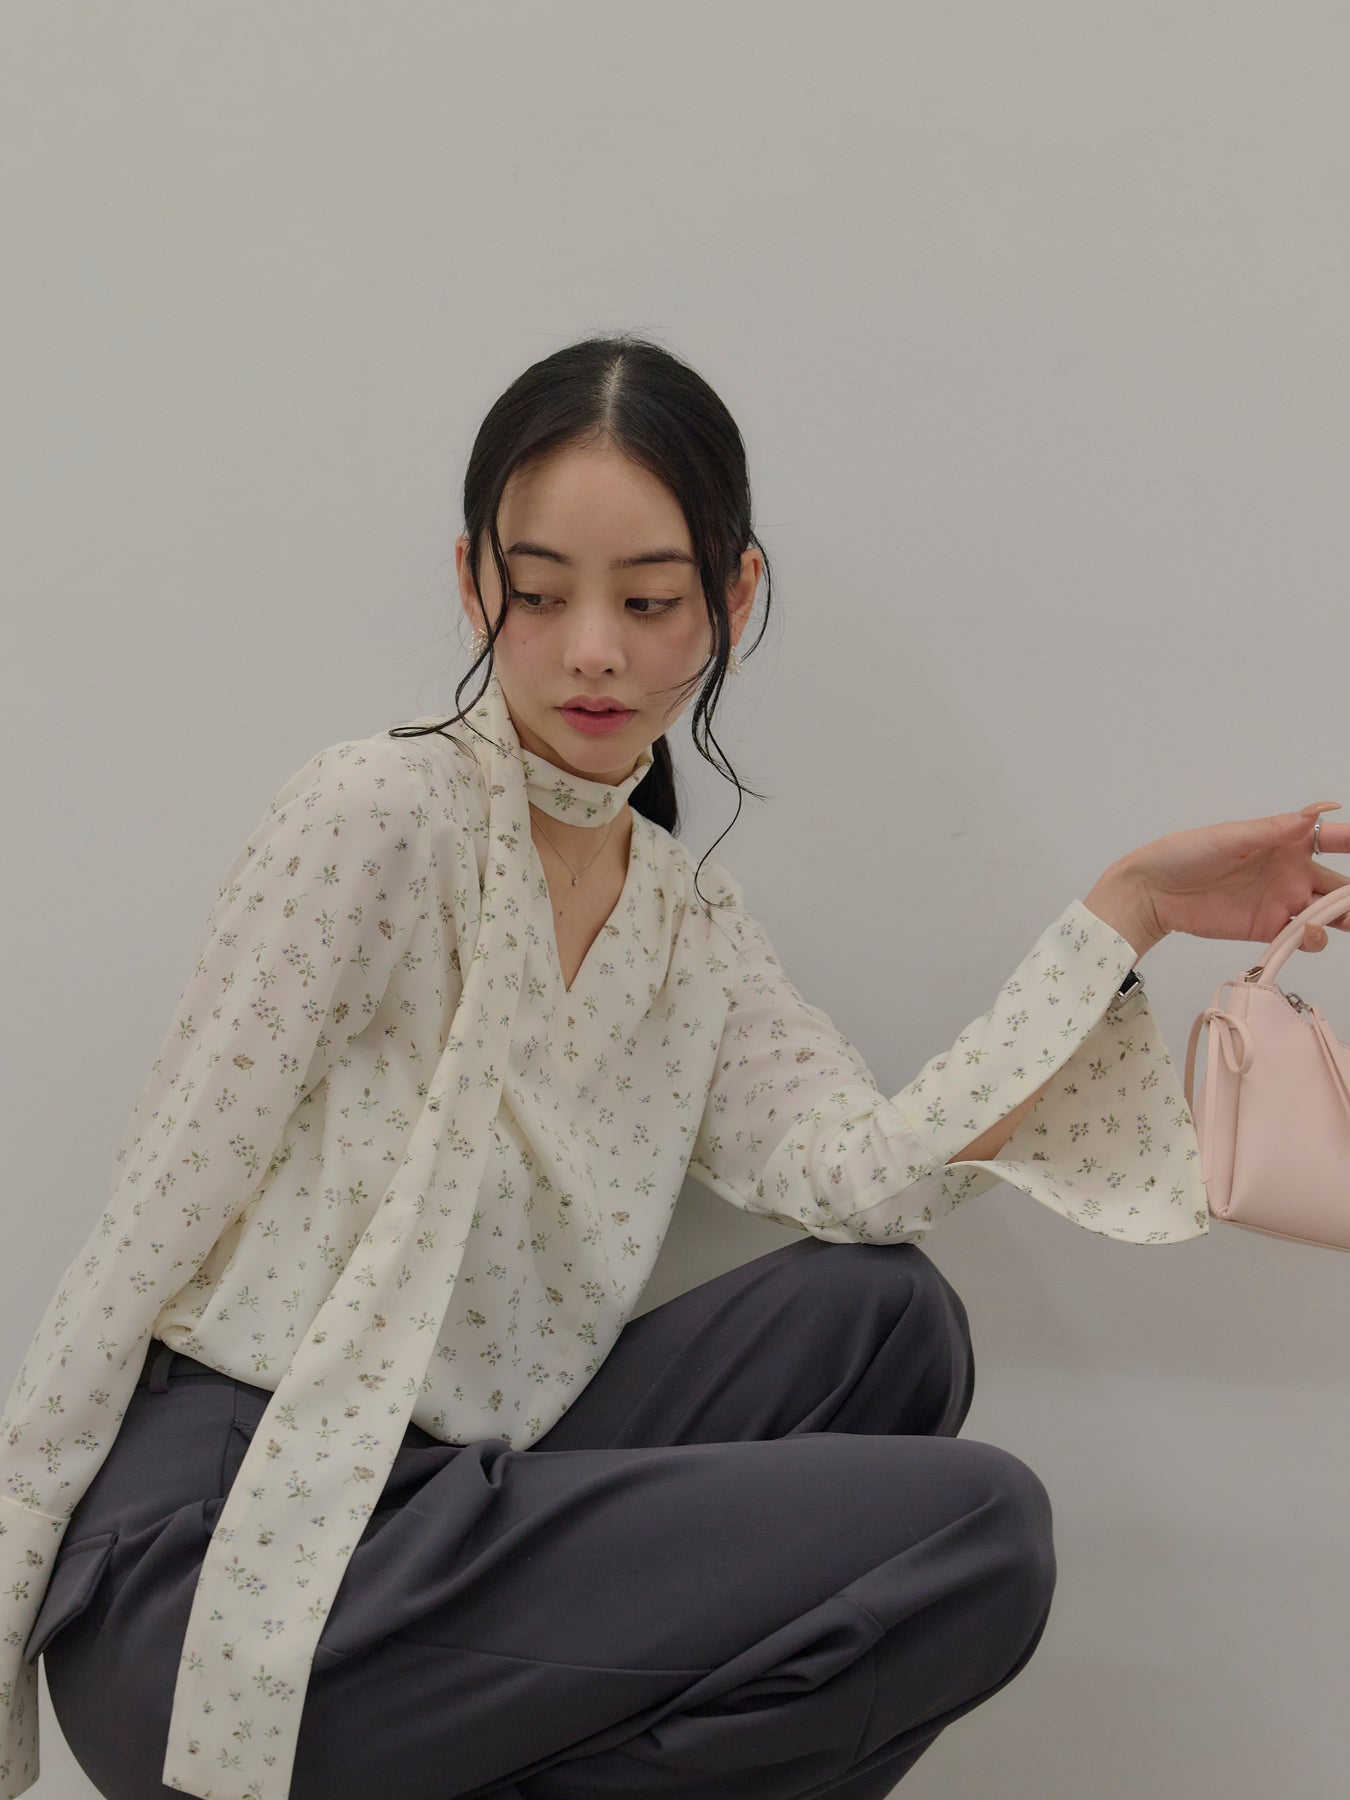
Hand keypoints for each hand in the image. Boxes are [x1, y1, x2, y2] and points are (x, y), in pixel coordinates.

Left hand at [1123, 800, 1349, 952]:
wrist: (1155, 892)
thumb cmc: (1187, 853)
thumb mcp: (1230, 836)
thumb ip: (1275, 828)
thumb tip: (1319, 810)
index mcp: (1286, 842)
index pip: (1332, 839)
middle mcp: (1292, 872)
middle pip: (1340, 885)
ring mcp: (1283, 902)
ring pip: (1329, 914)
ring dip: (1345, 918)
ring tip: (1344, 920)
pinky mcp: (1268, 929)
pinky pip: (1303, 938)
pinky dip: (1313, 939)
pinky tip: (1307, 934)